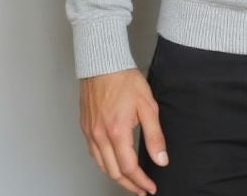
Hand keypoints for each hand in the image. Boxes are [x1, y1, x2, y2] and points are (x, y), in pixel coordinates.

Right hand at [79, 67, 168, 194]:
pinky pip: (93, 154)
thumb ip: (155, 135)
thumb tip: (161, 159)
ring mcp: (90, 133)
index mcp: (117, 132)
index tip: (150, 187)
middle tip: (142, 189)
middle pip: (114, 172)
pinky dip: (104, 164)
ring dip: (116, 177)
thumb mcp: (148, 106)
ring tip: (130, 181)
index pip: (129, 168)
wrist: (103, 63)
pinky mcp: (85, 127)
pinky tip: (112, 163)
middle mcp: (100, 136)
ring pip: (102, 166)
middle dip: (129, 185)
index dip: (141, 181)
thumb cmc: (124, 79)